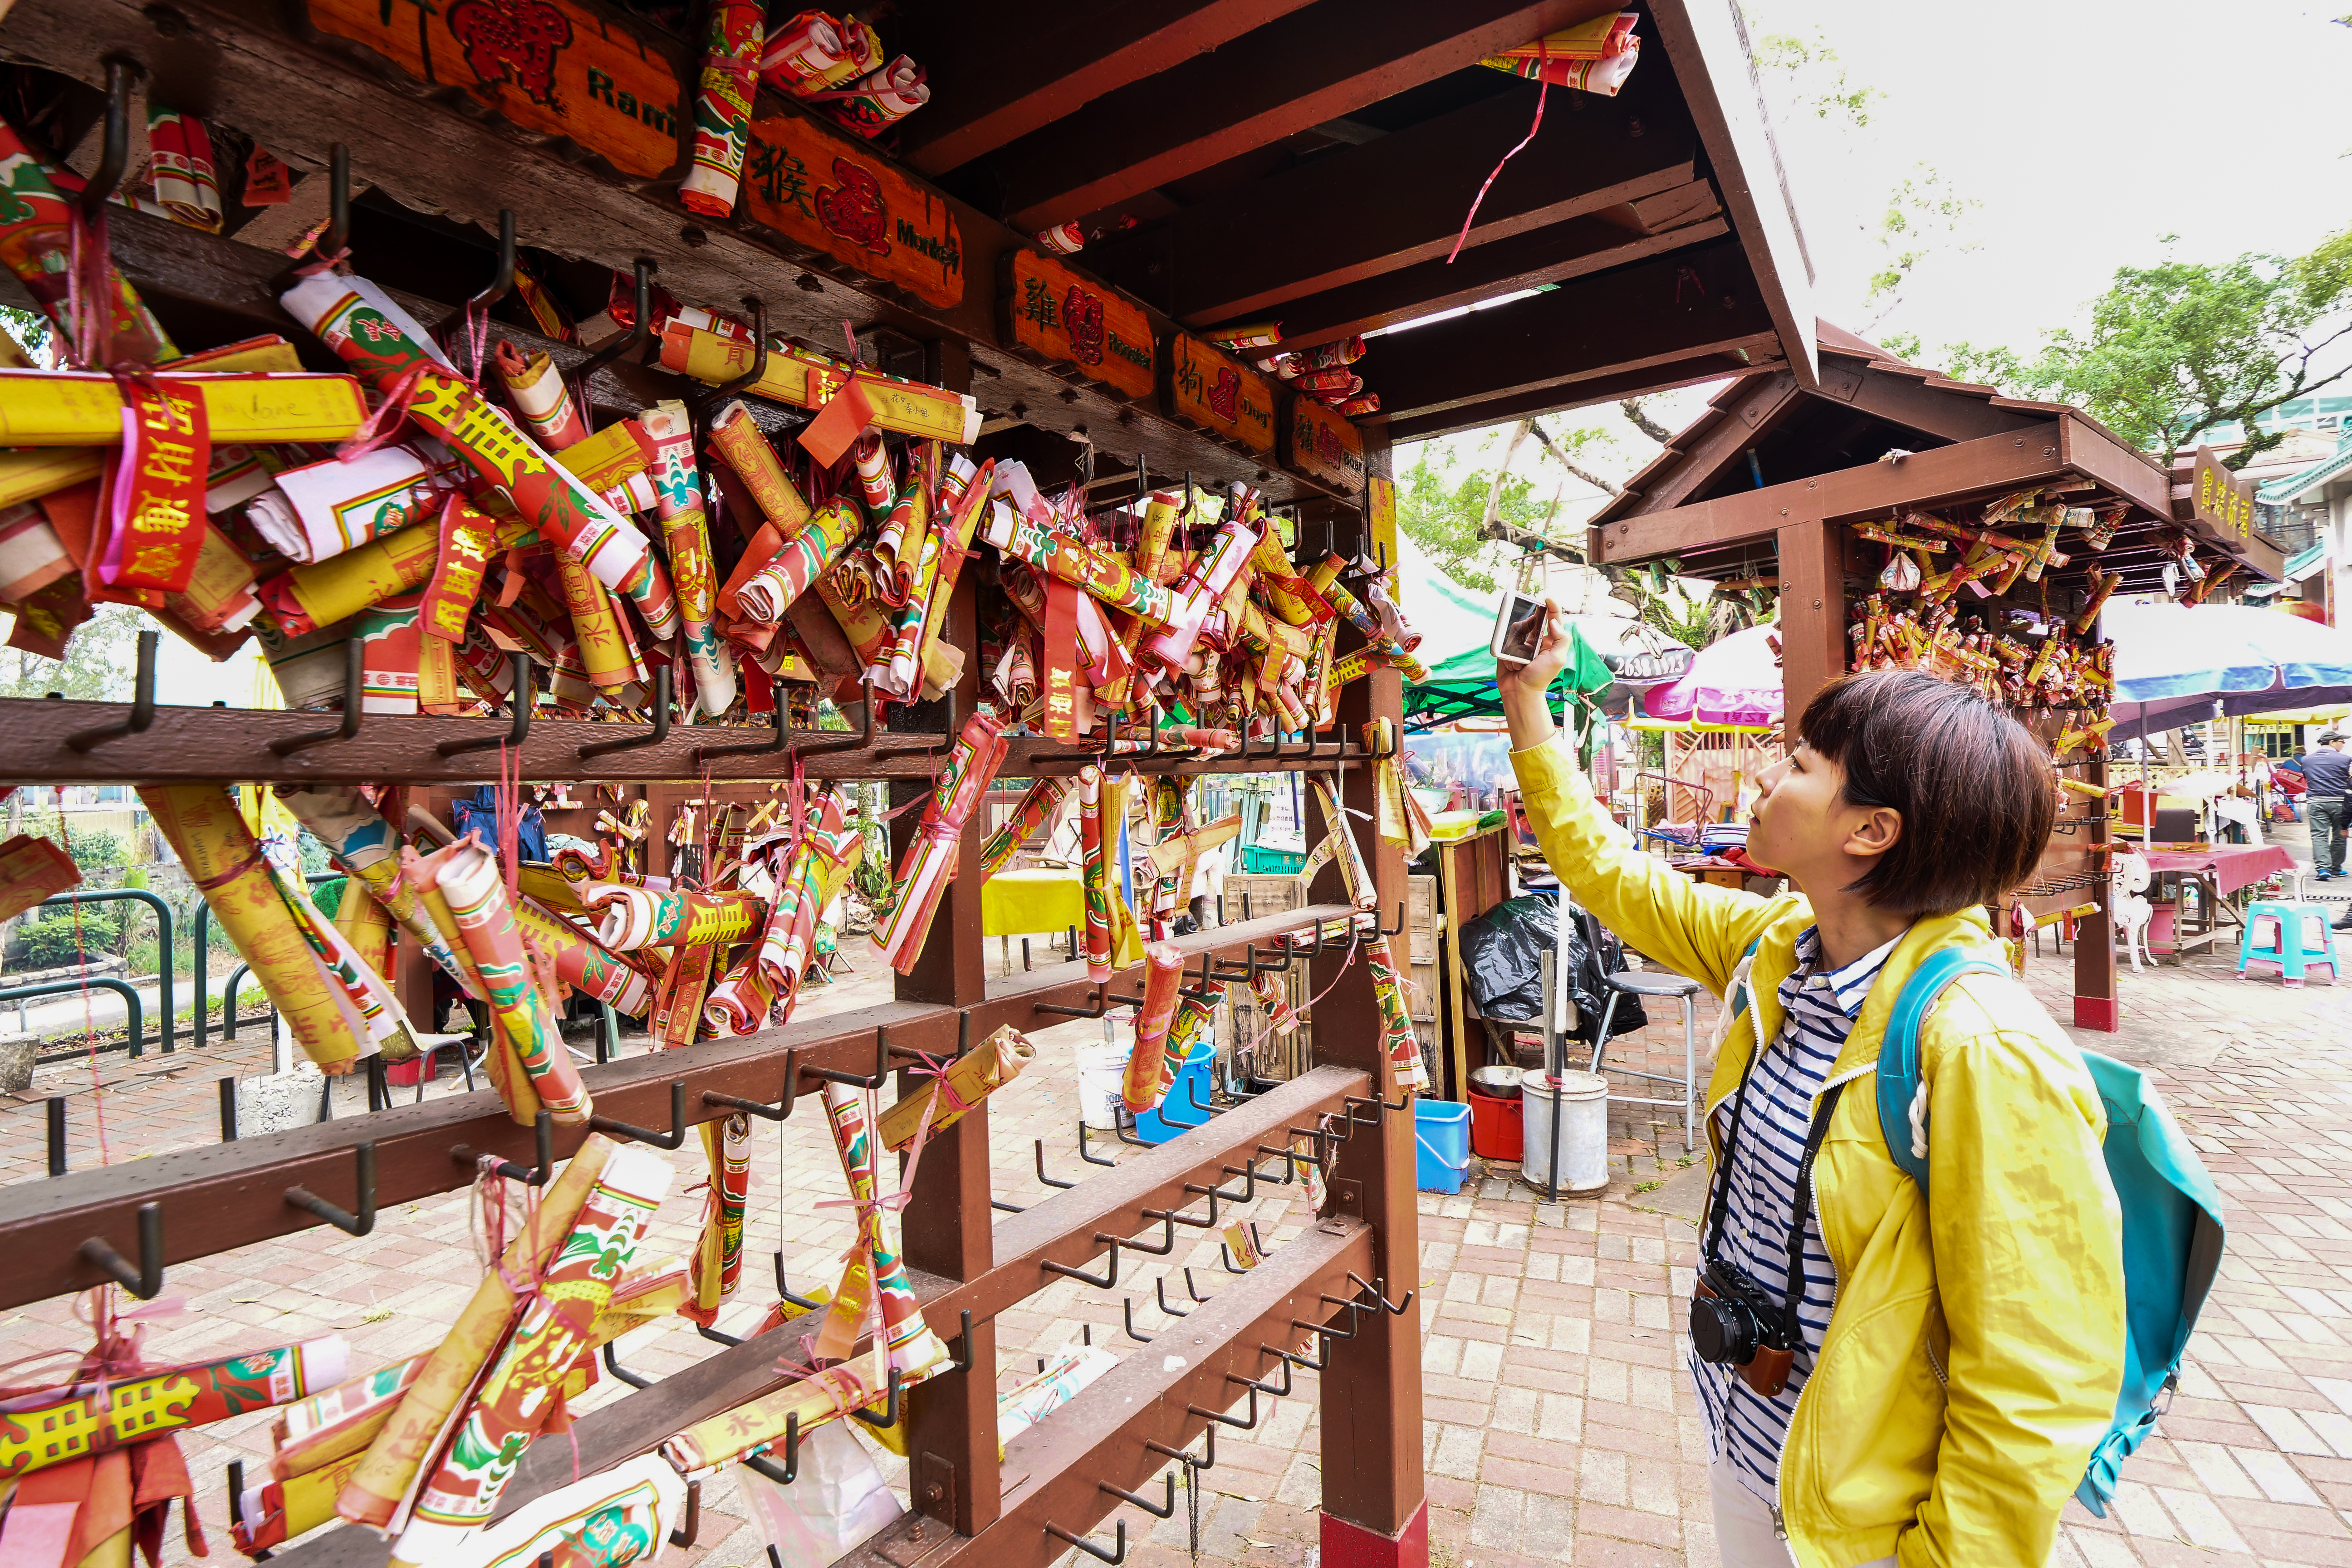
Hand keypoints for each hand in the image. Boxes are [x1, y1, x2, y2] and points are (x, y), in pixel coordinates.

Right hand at [1498, 599, 1572, 750]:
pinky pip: (1505, 640)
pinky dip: (1508, 653)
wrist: (1519, 692)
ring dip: (1517, 647)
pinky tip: (1512, 665)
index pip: (1554, 619)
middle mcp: (1536, 640)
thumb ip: (1561, 639)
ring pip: (1516, 631)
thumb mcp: (1558, 659)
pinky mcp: (1507, 648)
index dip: (1552, 606)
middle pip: (1531, 622)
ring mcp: (1521, 644)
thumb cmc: (1540, 678)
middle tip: (1528, 648)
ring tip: (1520, 663)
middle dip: (1528, 632)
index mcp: (1550, 641)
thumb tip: (1554, 622)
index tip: (1547, 597)